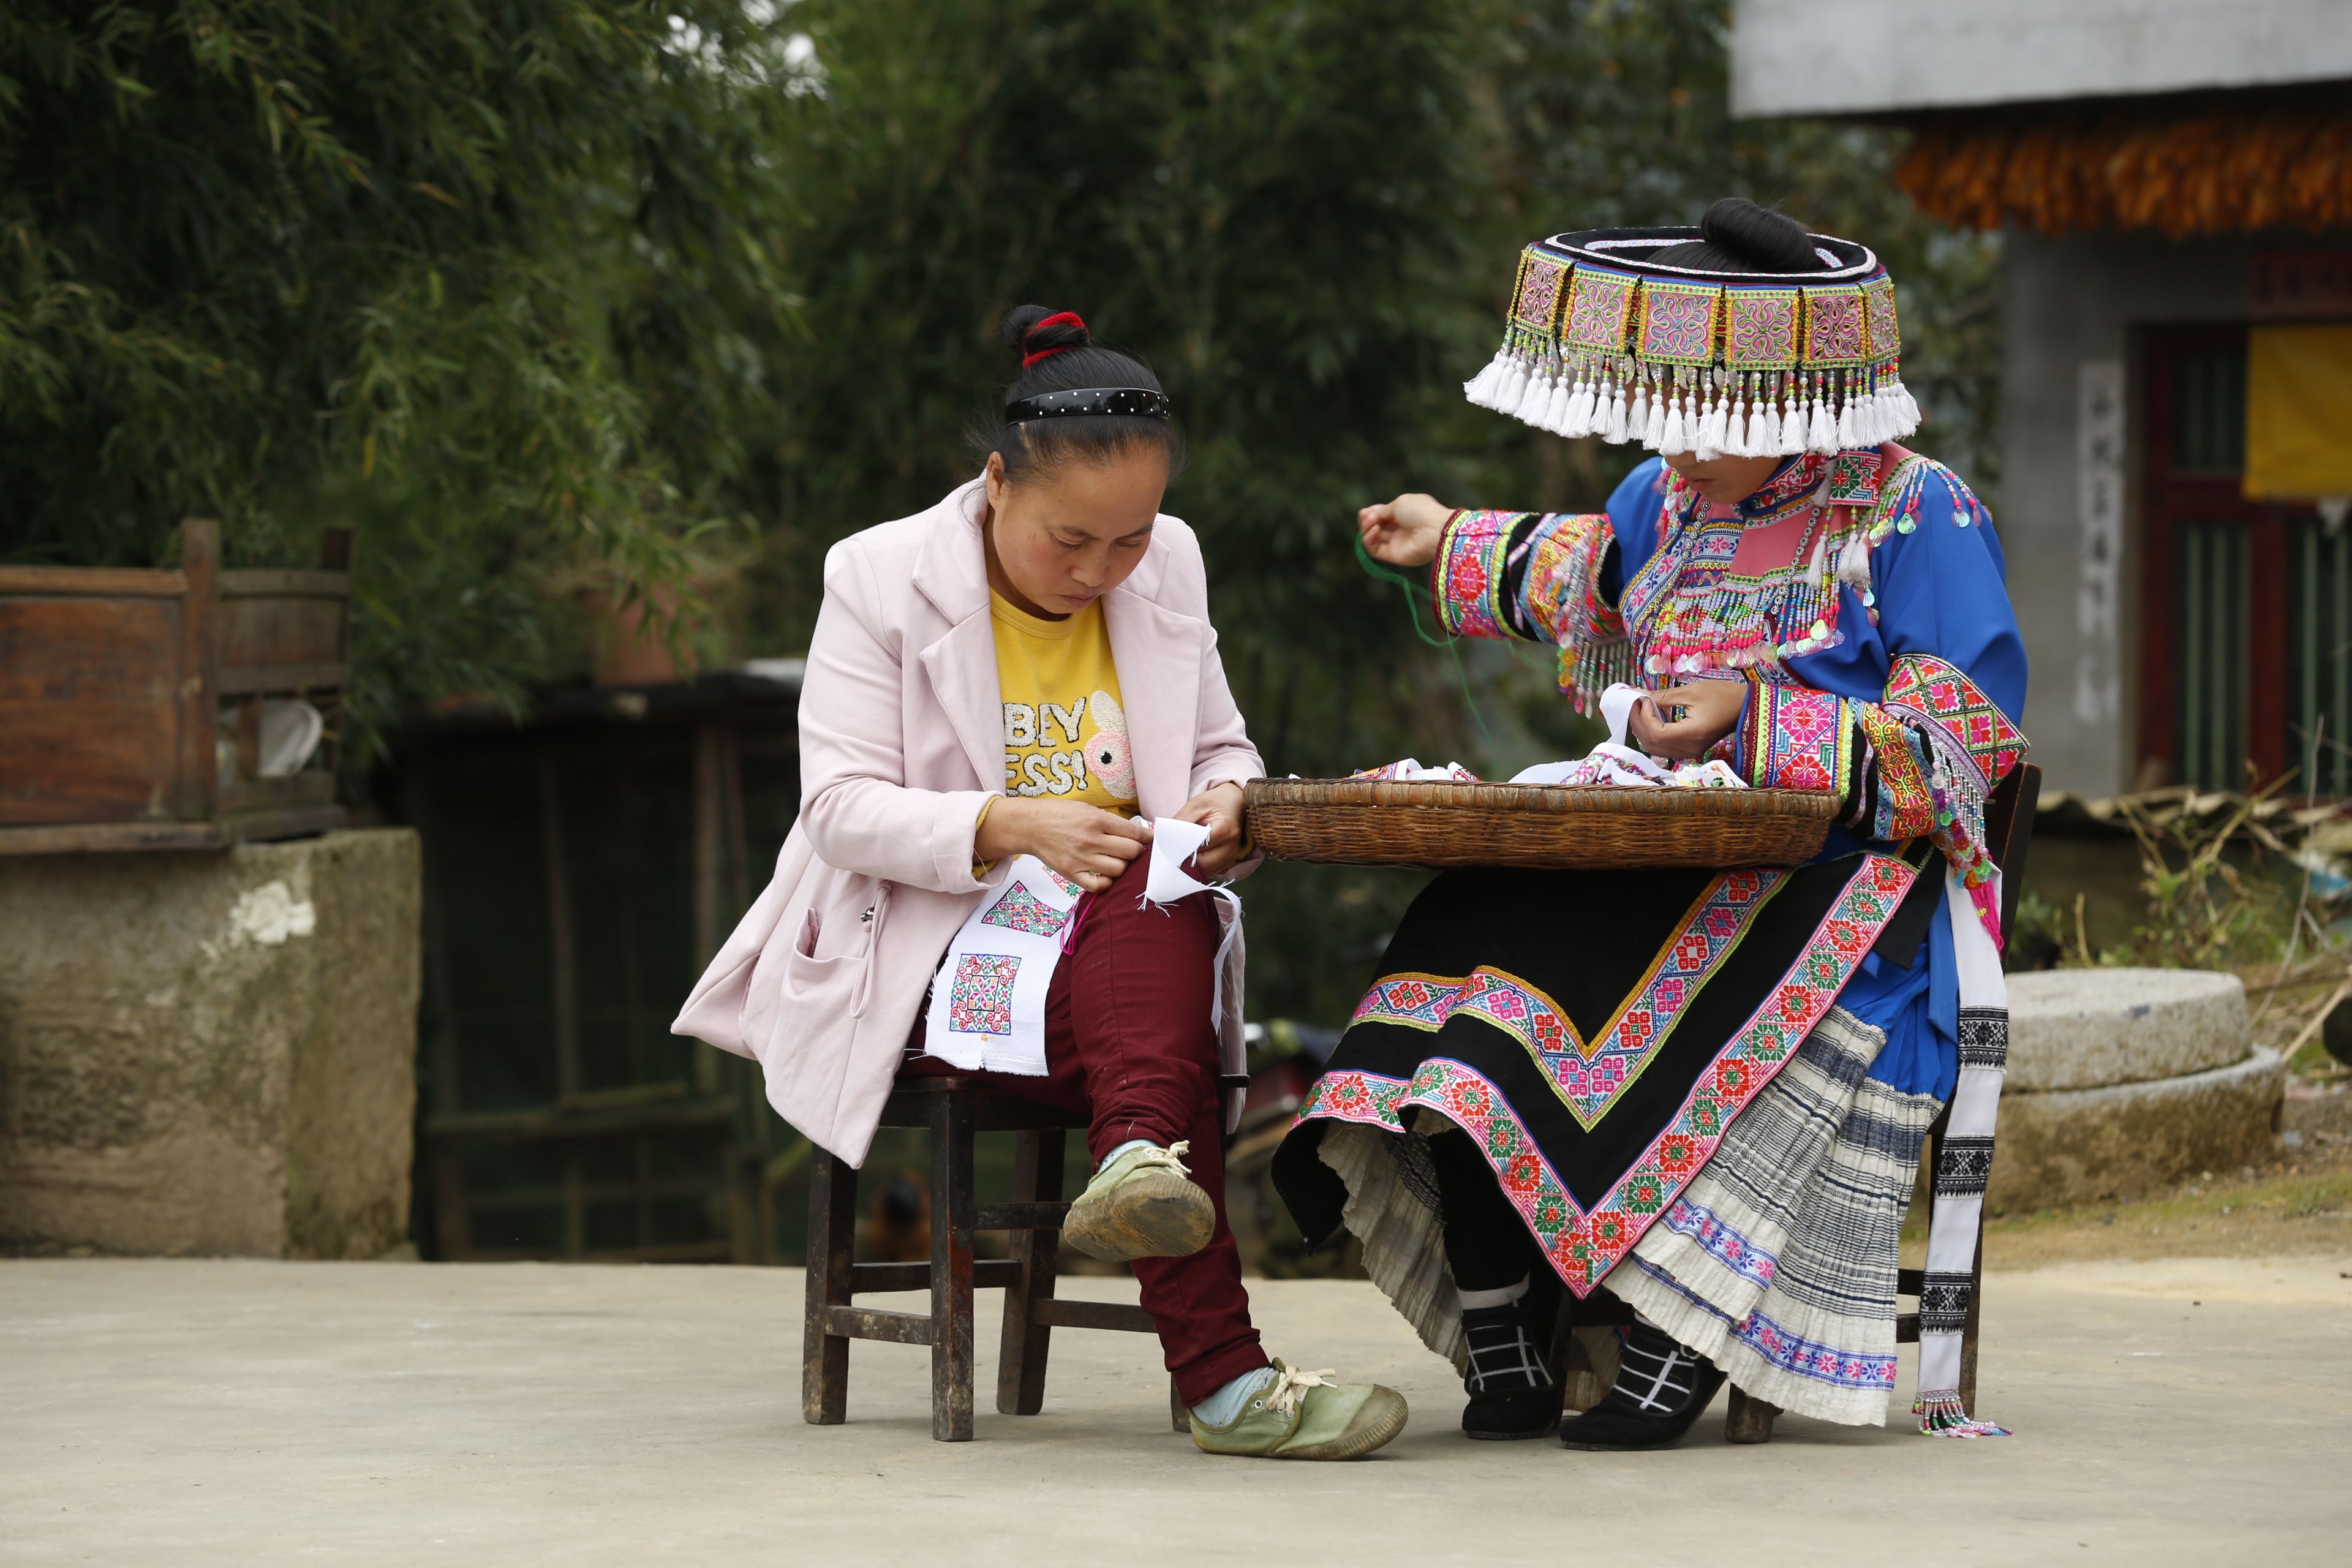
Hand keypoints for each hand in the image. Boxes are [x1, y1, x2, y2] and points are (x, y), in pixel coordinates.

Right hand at [978, 797, 1151, 892]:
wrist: (1030, 826)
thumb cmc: (1059, 814)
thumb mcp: (1087, 809)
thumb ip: (1110, 821)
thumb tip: (1135, 833)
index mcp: (1097, 820)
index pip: (1134, 832)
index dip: (1148, 838)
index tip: (1151, 840)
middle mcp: (1091, 840)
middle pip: (1131, 853)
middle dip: (1136, 852)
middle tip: (1131, 851)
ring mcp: (1081, 858)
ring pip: (1119, 870)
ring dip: (1122, 867)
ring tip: (1117, 861)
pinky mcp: (1071, 873)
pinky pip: (1099, 886)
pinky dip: (1106, 883)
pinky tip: (1104, 875)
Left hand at [1171, 782, 1246, 877]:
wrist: (1234, 804)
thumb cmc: (1215, 803)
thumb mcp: (1196, 805)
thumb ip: (1181, 821)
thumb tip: (1165, 838)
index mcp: (1226, 828)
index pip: (1199, 846)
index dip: (1182, 847)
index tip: (1168, 847)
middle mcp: (1232, 846)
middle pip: (1203, 864)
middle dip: (1185, 860)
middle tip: (1171, 853)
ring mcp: (1232, 857)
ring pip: (1206, 872)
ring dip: (1191, 866)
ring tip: (1181, 853)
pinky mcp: (1228, 863)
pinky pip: (1210, 872)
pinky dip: (1199, 868)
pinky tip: (1192, 857)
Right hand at [1356, 492, 1454, 568]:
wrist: (1434, 530)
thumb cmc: (1420, 512)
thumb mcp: (1399, 503)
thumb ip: (1382, 510)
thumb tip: (1371, 516)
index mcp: (1404, 514)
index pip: (1382, 515)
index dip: (1372, 512)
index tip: (1366, 511)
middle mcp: (1400, 529)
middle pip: (1376, 526)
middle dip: (1367, 520)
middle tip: (1366, 516)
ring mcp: (1397, 543)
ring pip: (1373, 538)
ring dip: (1367, 528)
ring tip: (1372, 523)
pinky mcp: (1394, 555)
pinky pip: (1375, 550)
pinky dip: (1369, 540)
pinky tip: (1374, 531)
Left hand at [1627, 680, 1748, 759]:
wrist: (1745, 707)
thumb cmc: (1723, 695)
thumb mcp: (1691, 692)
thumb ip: (1663, 697)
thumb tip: (1638, 694)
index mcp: (1693, 734)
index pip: (1657, 734)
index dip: (1644, 717)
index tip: (1642, 699)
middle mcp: (1690, 749)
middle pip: (1652, 744)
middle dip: (1638, 723)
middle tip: (1636, 702)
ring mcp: (1691, 752)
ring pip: (1656, 749)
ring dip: (1644, 730)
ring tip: (1642, 709)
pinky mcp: (1691, 750)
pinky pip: (1665, 748)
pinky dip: (1654, 735)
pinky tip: (1653, 719)